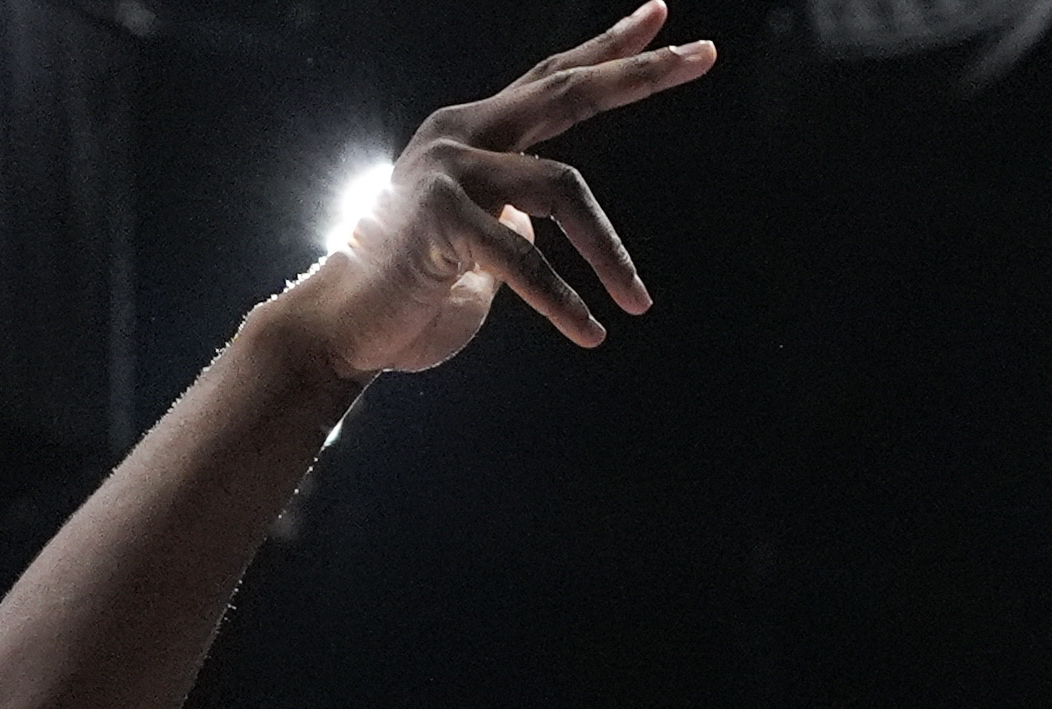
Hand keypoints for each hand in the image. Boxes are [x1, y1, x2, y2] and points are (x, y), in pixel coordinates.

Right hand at [276, 6, 715, 382]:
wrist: (350, 322)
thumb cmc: (423, 285)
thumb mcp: (483, 232)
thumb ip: (517, 206)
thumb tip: (558, 209)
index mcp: (475, 131)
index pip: (553, 78)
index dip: (609, 49)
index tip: (665, 20)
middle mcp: (461, 133)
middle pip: (566, 91)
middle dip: (638, 73)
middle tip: (701, 54)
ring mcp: (447, 168)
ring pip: (563, 188)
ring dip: (611, 254)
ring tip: (639, 303)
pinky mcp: (439, 216)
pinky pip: (526, 257)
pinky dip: (565, 301)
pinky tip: (591, 334)